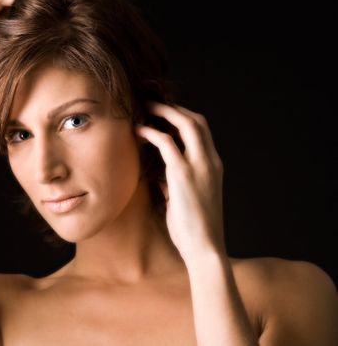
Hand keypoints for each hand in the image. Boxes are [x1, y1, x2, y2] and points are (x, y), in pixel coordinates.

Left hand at [135, 103, 225, 261]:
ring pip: (186, 125)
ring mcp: (200, 166)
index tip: (165, 115)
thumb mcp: (187, 200)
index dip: (184, 118)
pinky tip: (139, 131)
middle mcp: (211, 162)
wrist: (205, 248)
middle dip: (175, 108)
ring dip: (165, 112)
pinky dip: (152, 133)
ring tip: (145, 108)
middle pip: (197, 121)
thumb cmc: (194, 229)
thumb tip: (161, 178)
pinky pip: (167, 143)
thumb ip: (177, 183)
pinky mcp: (184, 175)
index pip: (202, 132)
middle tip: (154, 104)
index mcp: (213, 167)